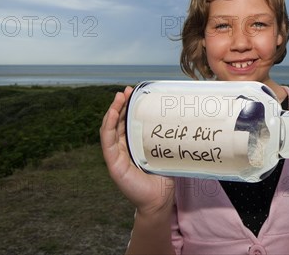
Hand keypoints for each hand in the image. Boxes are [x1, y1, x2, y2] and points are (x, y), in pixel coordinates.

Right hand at [100, 86, 174, 214]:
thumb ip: (166, 137)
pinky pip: (107, 142)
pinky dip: (108, 126)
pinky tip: (112, 114)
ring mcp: (115, 156)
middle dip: (120, 105)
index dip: (128, 107)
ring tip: (119, 97)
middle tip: (127, 90)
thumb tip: (180, 117)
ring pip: (109, 128)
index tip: (134, 92)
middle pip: (117, 122)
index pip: (126, 122)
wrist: (160, 198)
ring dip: (112, 111)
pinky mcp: (113, 164)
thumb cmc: (163, 175)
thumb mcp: (164, 150)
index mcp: (132, 144)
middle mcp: (122, 148)